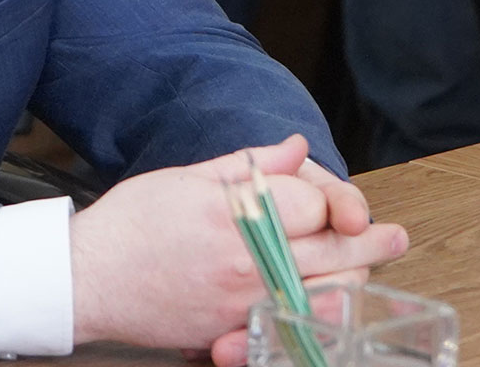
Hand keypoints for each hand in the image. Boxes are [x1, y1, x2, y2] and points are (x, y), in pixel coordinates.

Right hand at [69, 134, 408, 358]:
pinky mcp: (232, 330)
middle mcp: (245, 261)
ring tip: (373, 267)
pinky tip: (337, 306)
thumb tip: (295, 148)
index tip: (322, 199)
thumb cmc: (130, 224)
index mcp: (234, 213)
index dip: (325, 199)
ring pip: (323, 294)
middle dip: (370, 240)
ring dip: (356, 279)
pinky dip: (320, 317)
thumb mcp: (185, 177)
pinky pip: (292, 327)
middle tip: (393, 236)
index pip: (312, 204)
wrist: (86, 279)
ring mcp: (241, 302)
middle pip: (332, 251)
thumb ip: (248, 164)